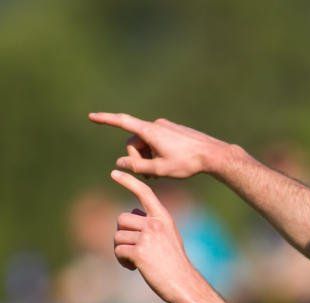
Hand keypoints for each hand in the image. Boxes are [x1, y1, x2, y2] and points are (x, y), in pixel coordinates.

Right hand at [89, 112, 232, 177]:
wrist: (213, 154)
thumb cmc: (188, 163)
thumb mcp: (160, 169)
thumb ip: (137, 167)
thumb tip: (119, 164)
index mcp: (150, 132)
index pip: (123, 122)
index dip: (106, 120)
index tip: (91, 117)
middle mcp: (156, 125)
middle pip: (134, 142)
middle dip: (137, 158)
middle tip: (149, 175)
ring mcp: (166, 127)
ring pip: (146, 143)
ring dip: (147, 157)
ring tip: (159, 173)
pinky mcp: (173, 131)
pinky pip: (157, 141)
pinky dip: (156, 153)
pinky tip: (168, 165)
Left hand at [111, 170, 203, 302]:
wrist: (183, 283)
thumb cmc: (174, 263)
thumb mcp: (168, 237)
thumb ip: (151, 225)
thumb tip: (128, 217)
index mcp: (163, 218)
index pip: (145, 194)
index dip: (129, 182)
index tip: (115, 172)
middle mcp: (155, 224)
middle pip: (122, 219)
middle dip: (122, 234)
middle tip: (133, 248)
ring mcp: (148, 238)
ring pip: (118, 236)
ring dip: (121, 250)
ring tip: (134, 260)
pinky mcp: (139, 252)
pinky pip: (119, 251)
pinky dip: (122, 261)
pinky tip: (133, 268)